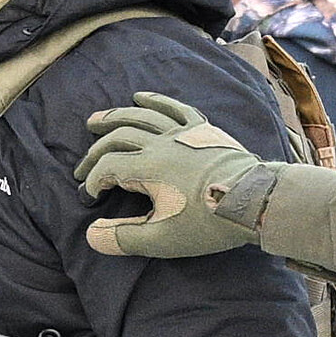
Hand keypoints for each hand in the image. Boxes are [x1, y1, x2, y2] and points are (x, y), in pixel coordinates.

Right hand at [75, 93, 265, 257]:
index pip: (106, 168)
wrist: (254, 200)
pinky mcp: (202, 129)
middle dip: (95, 153)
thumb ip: (123, 238)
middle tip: (81, 168)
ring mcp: (181, 132)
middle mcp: (159, 144)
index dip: (92, 182)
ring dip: (114, 117)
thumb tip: (91, 236)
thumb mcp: (162, 239)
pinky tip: (140, 97)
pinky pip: (174, 108)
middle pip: (117, 138)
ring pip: (140, 117)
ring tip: (95, 121)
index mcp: (147, 168)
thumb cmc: (208, 222)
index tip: (91, 199)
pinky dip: (155, 101)